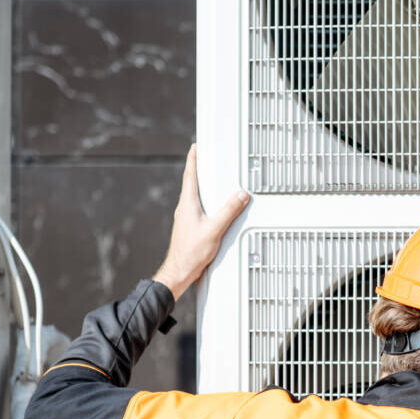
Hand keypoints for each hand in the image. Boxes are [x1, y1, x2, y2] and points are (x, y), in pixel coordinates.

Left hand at [153, 145, 250, 299]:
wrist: (179, 271)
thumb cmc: (191, 252)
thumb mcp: (215, 230)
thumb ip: (228, 211)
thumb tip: (240, 195)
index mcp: (188, 204)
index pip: (190, 175)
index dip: (193, 159)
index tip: (196, 147)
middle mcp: (185, 209)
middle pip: (191, 183)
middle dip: (199, 169)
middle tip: (205, 158)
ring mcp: (186, 218)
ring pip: (194, 196)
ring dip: (202, 186)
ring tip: (211, 179)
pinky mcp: (189, 228)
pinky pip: (198, 208)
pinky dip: (205, 201)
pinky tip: (213, 208)